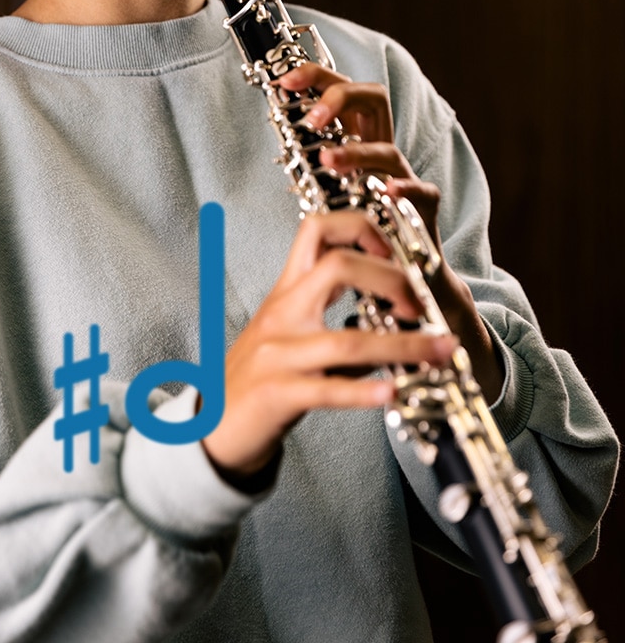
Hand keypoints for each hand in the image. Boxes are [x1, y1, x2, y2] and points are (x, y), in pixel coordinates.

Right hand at [203, 208, 459, 480]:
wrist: (209, 427)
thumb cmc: (256, 375)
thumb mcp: (286, 328)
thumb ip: (325, 306)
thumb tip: (386, 298)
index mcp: (287, 291)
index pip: (317, 229)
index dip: (360, 226)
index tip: (395, 248)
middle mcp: (283, 313)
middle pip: (338, 267)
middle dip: (391, 278)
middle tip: (422, 302)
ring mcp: (279, 354)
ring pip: (347, 341)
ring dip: (404, 345)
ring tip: (443, 350)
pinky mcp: (278, 395)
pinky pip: (327, 391)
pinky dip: (363, 392)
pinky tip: (392, 393)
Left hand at [280, 64, 504, 403]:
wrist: (415, 302)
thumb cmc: (369, 253)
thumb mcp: (334, 210)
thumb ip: (317, 178)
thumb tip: (280, 149)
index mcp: (360, 150)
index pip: (342, 97)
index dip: (316, 78)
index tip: (282, 79)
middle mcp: (385, 160)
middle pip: (372, 100)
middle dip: (339, 93)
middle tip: (310, 113)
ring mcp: (407, 187)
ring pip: (389, 147)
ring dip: (357, 150)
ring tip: (328, 160)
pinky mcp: (426, 219)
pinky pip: (424, 194)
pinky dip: (404, 189)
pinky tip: (385, 191)